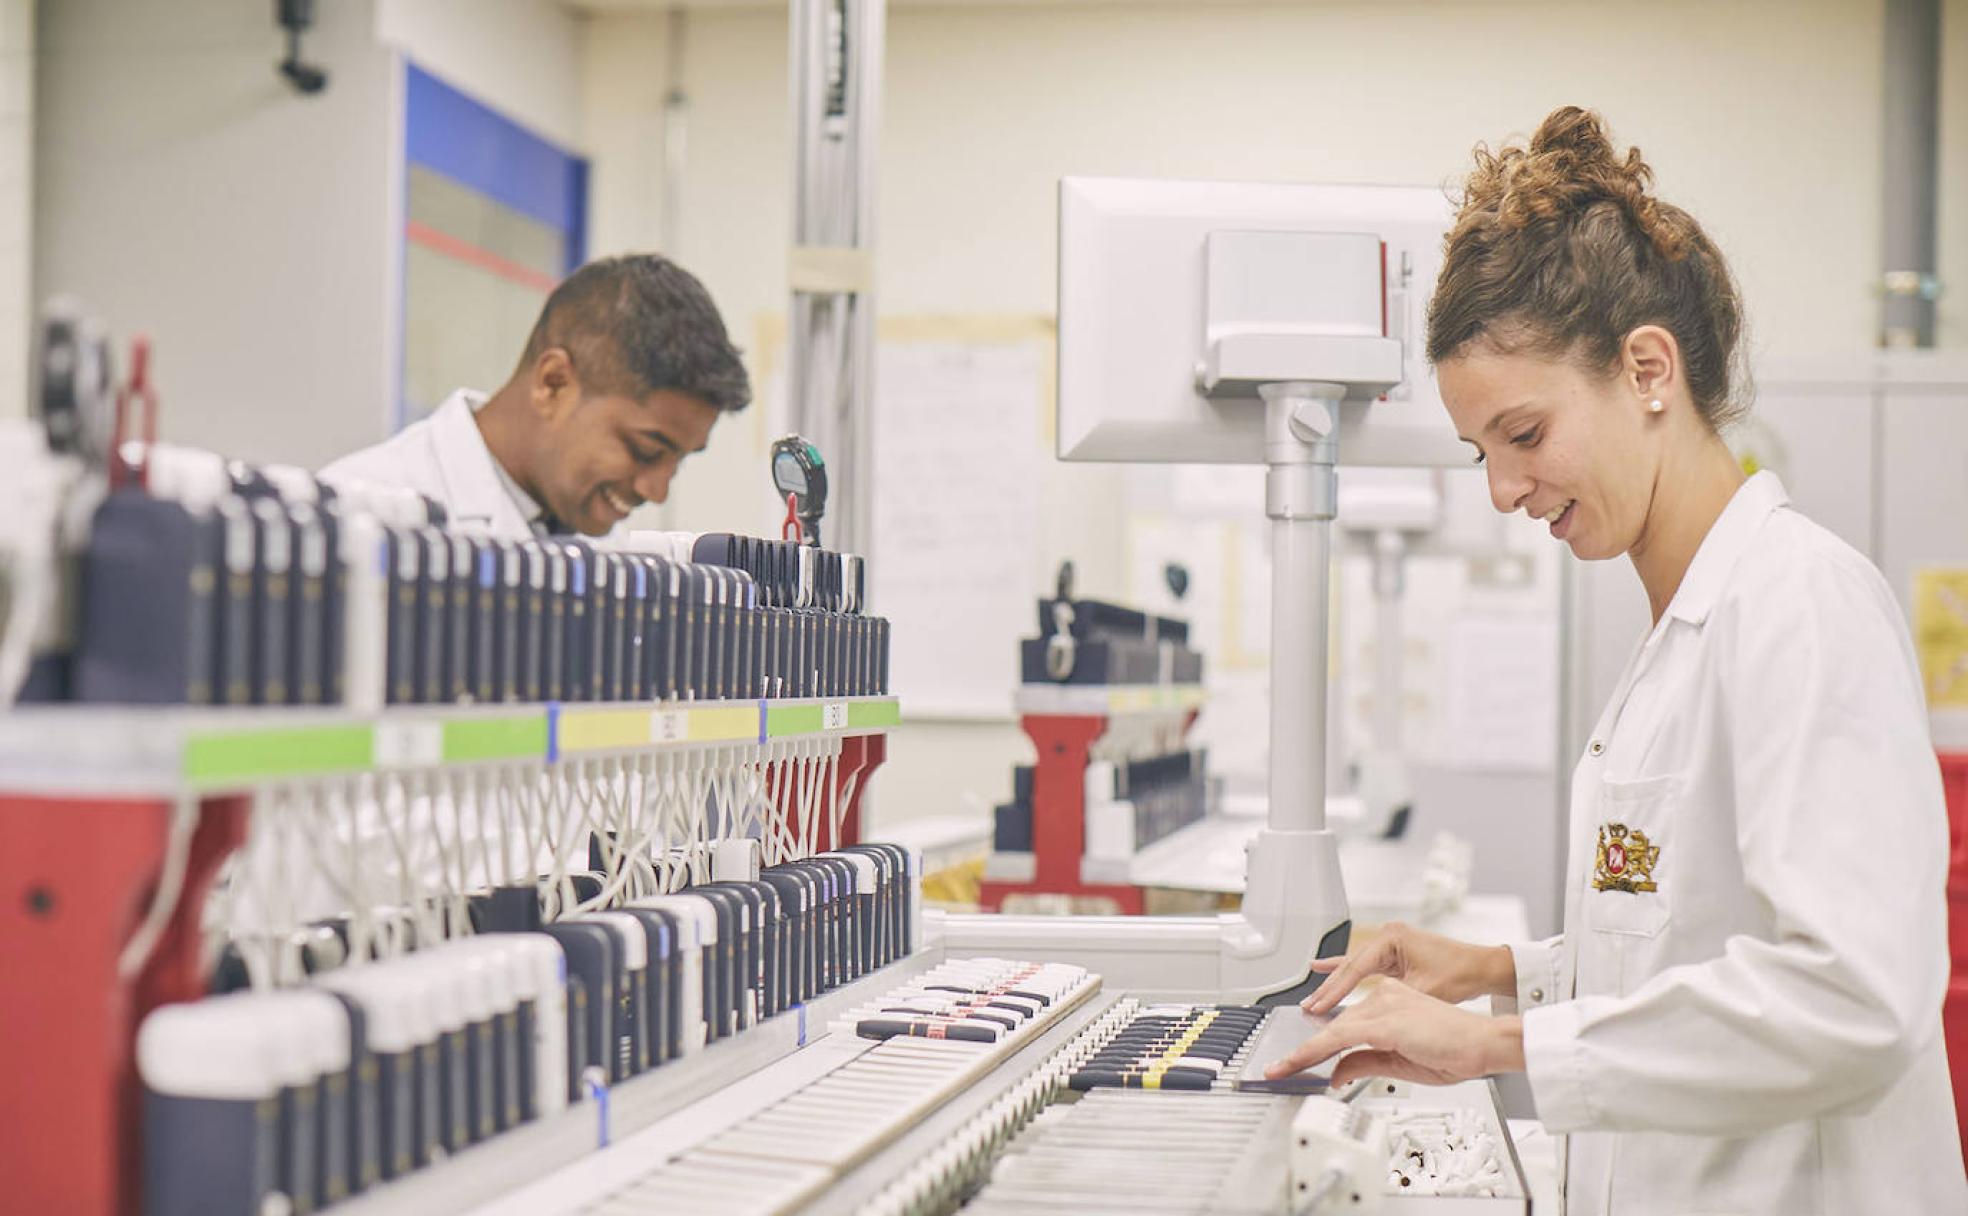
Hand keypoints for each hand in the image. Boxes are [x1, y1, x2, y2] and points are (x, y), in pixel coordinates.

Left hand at [1265, 978, 1525, 1087]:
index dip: (1314, 1045)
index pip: (1343, 1025)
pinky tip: (1300, 1063)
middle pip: (1333, 1028)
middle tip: (1276, 1068)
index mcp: (1388, 1003)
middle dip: (1302, 1051)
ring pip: (1332, 1032)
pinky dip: (1317, 1051)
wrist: (1485, 1046)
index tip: (1290, 1060)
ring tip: (1279, 1070)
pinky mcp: (1385, 1022)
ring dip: (1302, 1054)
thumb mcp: (1399, 1064)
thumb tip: (1335, 1074)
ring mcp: (1383, 1006)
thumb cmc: (1455, 1051)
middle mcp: (1382, 997)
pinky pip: (1342, 1038)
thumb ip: (1364, 1063)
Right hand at [1302, 922, 1514, 1015]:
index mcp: (1393, 938)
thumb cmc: (1461, 974)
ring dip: (1335, 984)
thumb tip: (1366, 1025)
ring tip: (1312, 997)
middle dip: (1329, 989)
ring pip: (1354, 967)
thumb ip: (1390, 1005)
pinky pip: (1364, 964)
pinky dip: (1345, 971)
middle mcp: (1388, 936)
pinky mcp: (1394, 953)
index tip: (1319, 1008)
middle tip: (1309, 1006)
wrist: (1484, 968)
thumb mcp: (1422, 993)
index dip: (1335, 992)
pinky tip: (1323, 967)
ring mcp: (1391, 943)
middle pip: (1350, 966)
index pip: (1355, 969)